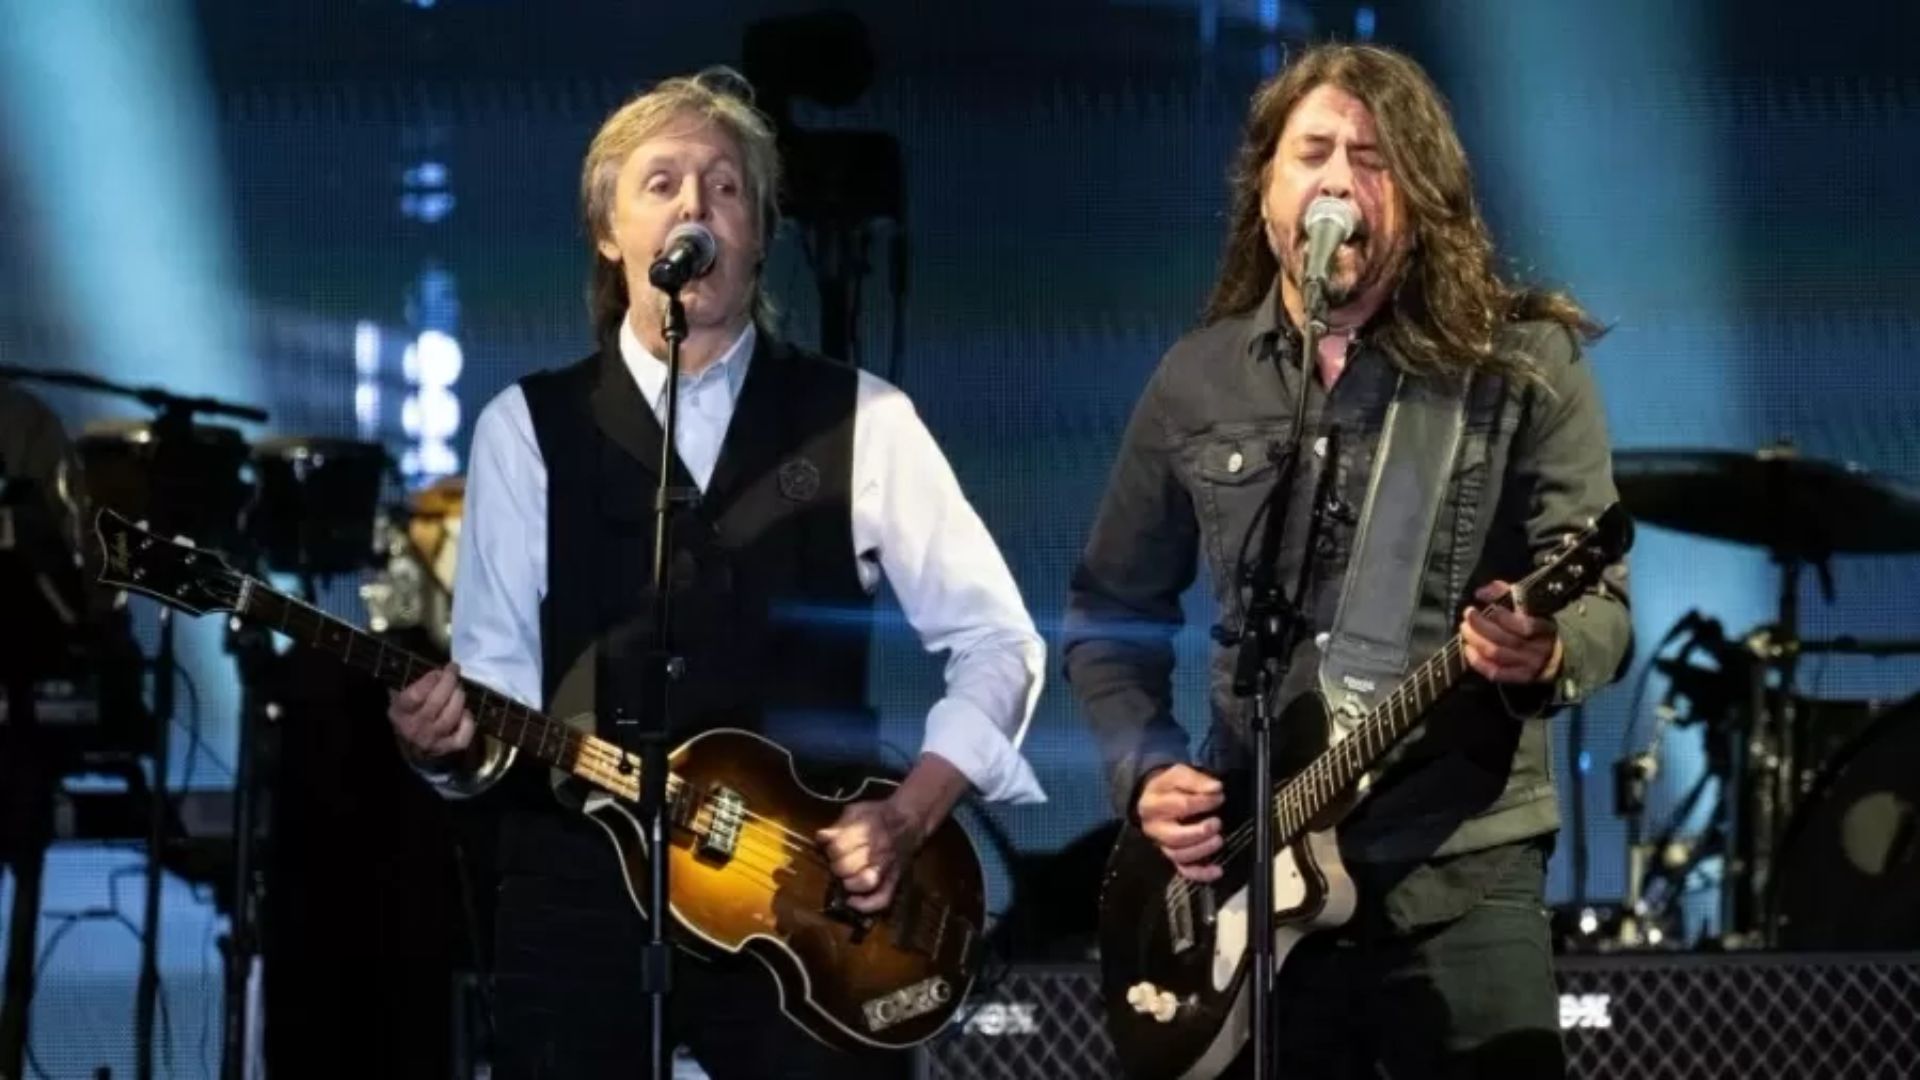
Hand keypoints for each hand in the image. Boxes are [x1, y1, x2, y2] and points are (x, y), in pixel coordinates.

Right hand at [388, 662, 474, 759]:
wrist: (408, 745)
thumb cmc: (409, 713)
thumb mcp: (403, 698)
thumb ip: (418, 685)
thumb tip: (441, 673)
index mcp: (400, 711)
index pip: (417, 694)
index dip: (432, 679)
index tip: (440, 670)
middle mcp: (414, 727)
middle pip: (436, 702)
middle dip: (449, 682)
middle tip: (454, 671)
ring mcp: (431, 740)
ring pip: (450, 716)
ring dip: (458, 698)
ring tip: (458, 690)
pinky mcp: (445, 748)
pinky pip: (462, 736)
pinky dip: (468, 723)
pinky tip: (465, 713)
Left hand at [818, 798, 921, 914]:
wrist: (909, 820)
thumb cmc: (878, 815)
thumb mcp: (856, 811)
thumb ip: (838, 825)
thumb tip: (821, 838)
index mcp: (867, 830)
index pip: (838, 847)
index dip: (828, 849)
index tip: (829, 847)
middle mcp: (878, 850)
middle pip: (847, 866)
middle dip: (836, 866)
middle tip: (836, 863)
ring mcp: (888, 867)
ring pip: (865, 882)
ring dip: (848, 883)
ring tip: (844, 880)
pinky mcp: (894, 880)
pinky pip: (882, 899)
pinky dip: (866, 905)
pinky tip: (852, 902)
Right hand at [1136, 764, 1224, 882]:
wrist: (1151, 797)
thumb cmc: (1168, 786)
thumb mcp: (1177, 774)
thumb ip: (1196, 780)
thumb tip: (1216, 788)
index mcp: (1153, 805)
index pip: (1180, 806)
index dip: (1203, 802)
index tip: (1219, 797)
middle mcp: (1155, 828)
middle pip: (1175, 837)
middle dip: (1199, 832)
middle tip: (1217, 823)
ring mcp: (1162, 844)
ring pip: (1179, 855)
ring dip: (1201, 850)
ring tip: (1218, 840)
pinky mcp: (1171, 855)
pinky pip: (1183, 870)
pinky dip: (1201, 874)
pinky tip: (1217, 871)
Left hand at [1460, 581, 1563, 683]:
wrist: (1553, 655)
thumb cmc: (1534, 624)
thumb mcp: (1526, 603)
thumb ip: (1504, 592)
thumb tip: (1481, 593)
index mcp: (1544, 627)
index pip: (1524, 625)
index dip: (1501, 616)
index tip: (1482, 605)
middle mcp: (1538, 648)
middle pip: (1504, 638)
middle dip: (1480, 626)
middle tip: (1468, 615)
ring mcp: (1529, 665)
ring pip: (1497, 654)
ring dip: (1476, 641)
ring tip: (1465, 629)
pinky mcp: (1520, 677)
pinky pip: (1495, 672)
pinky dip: (1478, 661)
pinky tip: (1468, 649)